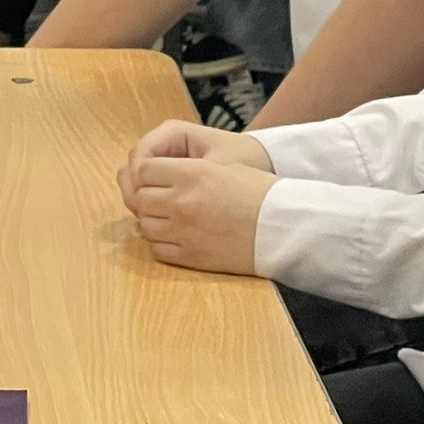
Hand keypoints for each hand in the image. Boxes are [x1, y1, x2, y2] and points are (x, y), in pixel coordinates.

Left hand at [120, 125, 276, 273]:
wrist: (283, 227)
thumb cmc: (259, 193)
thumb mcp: (222, 167)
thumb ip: (185, 169)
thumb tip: (157, 174)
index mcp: (191, 174)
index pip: (144, 169)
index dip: (145, 172)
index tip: (153, 176)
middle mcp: (182, 202)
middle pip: (140, 198)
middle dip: (145, 196)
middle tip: (157, 197)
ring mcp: (184, 232)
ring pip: (145, 226)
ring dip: (151, 220)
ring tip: (165, 217)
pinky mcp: (191, 257)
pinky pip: (157, 250)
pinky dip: (159, 242)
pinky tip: (172, 235)